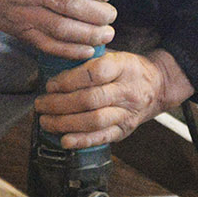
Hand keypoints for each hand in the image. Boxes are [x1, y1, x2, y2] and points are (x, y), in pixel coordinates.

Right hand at [0, 0, 115, 59]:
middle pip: (70, 5)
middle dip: (97, 13)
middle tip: (111, 15)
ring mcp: (23, 14)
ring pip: (62, 28)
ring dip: (89, 34)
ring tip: (106, 34)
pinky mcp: (19, 31)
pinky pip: (48, 44)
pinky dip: (70, 49)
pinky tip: (88, 49)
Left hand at [33, 48, 195, 147]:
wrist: (157, 86)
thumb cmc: (127, 69)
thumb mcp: (114, 55)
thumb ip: (89, 60)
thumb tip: (53, 67)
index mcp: (123, 66)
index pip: (94, 73)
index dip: (68, 80)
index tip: (50, 84)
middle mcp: (127, 90)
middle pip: (90, 99)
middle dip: (60, 104)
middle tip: (40, 105)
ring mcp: (127, 112)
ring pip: (94, 121)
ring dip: (65, 123)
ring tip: (45, 121)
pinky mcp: (125, 130)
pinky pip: (102, 137)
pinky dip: (82, 141)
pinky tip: (64, 140)